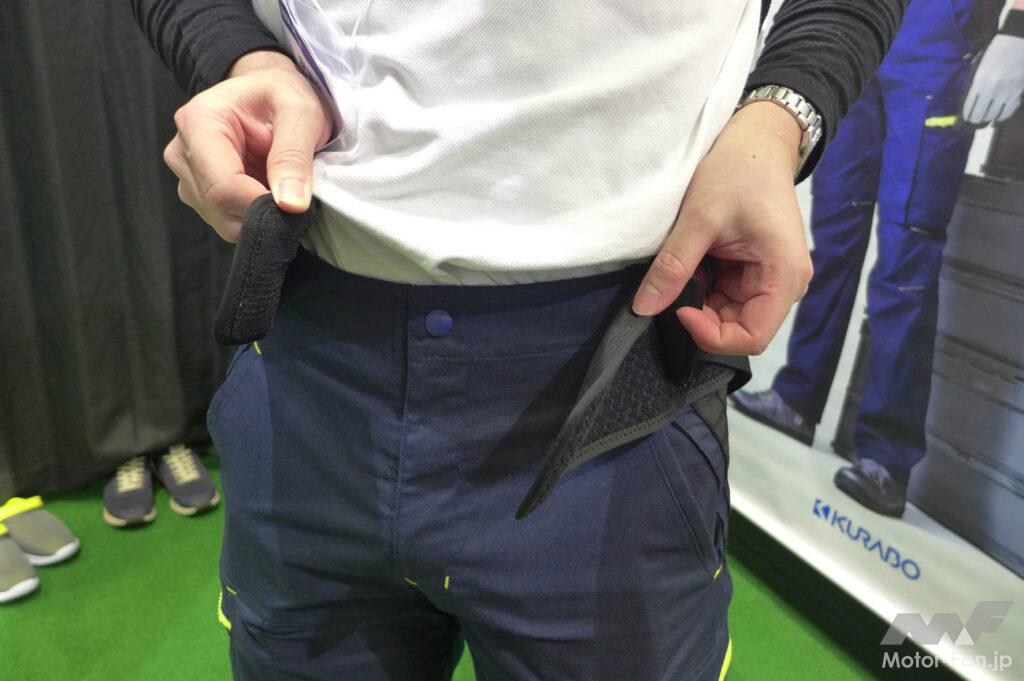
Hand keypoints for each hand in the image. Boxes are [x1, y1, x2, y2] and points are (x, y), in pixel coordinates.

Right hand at [163, 50, 332, 240]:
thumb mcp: (300, 114)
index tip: (295, 210)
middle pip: (218, 208)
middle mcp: (182, 152)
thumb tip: (291, 205)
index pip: (222, 187)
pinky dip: (253, 217)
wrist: (269, 93)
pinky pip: (227, 220)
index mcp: (199, 123)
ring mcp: (187, 176)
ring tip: (281, 189)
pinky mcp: (198, 193)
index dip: (260, 208)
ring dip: (258, 217)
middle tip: (296, 201)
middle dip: (261, 215)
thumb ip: (294, 157)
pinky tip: (269, 194)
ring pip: (223, 220)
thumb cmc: (282, 94)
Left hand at [632, 101, 812, 355]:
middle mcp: (783, 284)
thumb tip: (643, 309)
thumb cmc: (737, 171)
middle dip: (701, 317)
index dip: (711, 334)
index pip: (752, 337)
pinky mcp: (752, 271)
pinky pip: (723, 295)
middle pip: (739, 329)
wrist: (756, 139)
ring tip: (681, 269)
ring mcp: (768, 278)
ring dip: (699, 301)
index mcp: (784, 274)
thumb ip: (673, 266)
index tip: (678, 308)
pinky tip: (690, 263)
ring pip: (727, 314)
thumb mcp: (700, 218)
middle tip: (671, 287)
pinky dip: (701, 287)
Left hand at [963, 34, 1023, 125]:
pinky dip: (1002, 116)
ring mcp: (1008, 93)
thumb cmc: (995, 52)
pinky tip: (998, 115)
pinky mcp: (1018, 92)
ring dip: (988, 118)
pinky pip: (1009, 111)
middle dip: (975, 119)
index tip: (963, 119)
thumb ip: (974, 84)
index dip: (966, 116)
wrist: (1018, 42)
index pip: (970, 107)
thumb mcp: (979, 67)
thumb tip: (969, 101)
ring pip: (995, 116)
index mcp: (981, 82)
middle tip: (972, 120)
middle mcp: (994, 90)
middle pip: (982, 115)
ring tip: (984, 118)